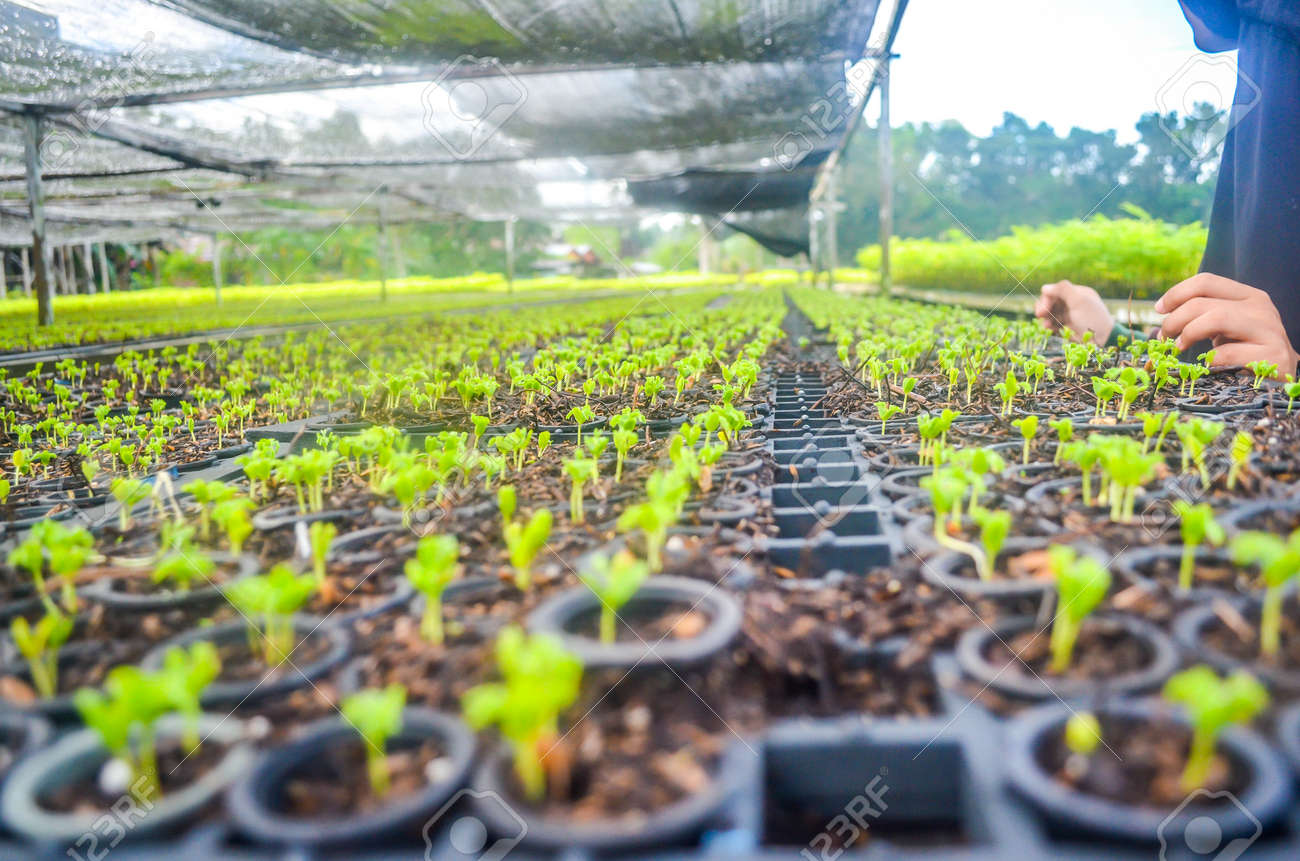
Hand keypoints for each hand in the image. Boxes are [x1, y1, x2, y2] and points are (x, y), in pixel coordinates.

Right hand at [1034, 281, 1114, 343]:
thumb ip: (1063, 290)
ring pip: (1050, 312)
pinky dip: (1050, 325)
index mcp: (1077, 293)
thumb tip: (1044, 287)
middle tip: (1040, 316)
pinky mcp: (1067, 326)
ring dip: (1045, 318)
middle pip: (1051, 301)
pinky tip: (1050, 329)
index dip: (1047, 298)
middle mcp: (1073, 302)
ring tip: (1046, 326)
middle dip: (1044, 308)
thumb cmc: (1092, 319)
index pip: (1056, 291)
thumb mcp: (1079, 300)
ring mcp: (1070, 314)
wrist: (1103, 340)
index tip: (1043, 310)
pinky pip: (1053, 323)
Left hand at [1156, 274, 1297, 377]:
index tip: (1159, 309)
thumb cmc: (1248, 350)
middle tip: (1165, 336)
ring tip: (1178, 348)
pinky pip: (1228, 353)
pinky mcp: (1272, 355)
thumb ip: (1203, 317)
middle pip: (1203, 302)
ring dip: (1188, 333)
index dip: (1176, 293)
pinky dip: (1210, 359)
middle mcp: (1260, 308)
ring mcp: (1268, 330)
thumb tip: (1163, 322)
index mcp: (1248, 295)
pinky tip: (1208, 365)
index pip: (1206, 281)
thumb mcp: (1227, 327)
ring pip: (1216, 318)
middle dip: (1175, 319)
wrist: (1284, 373)